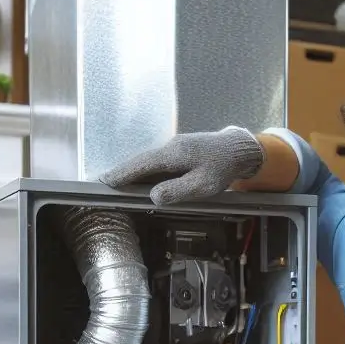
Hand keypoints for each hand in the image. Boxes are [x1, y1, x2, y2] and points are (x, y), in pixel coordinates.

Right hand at [99, 126, 264, 205]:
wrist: (240, 149)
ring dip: (134, 171)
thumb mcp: (203, 185)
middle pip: (141, 161)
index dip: (123, 173)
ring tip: (119, 183)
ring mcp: (176, 147)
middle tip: (105, 182)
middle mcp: (171, 147)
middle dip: (123, 172)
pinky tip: (143, 180)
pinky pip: (159, 161)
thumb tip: (153, 196)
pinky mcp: (181, 151)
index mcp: (173, 154)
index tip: (106, 181)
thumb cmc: (223, 167)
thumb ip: (177, 191)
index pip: (142, 164)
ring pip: (150, 161)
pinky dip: (147, 170)